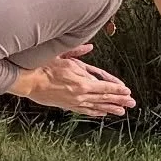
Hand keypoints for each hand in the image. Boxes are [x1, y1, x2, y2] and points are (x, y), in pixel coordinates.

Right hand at [15, 44, 134, 118]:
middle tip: (131, 104)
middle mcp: (81, 94)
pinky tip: (102, 113)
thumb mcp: (62, 55)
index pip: (105, 87)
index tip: (127, 91)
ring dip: (110, 109)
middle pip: (104, 98)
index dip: (117, 89)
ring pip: (97, 106)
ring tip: (121, 112)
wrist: (28, 82)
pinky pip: (85, 111)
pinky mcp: (67, 106)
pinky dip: (95, 112)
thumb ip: (77, 52)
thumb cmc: (43, 67)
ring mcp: (74, 102)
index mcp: (81, 82)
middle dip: (119, 101)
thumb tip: (89, 46)